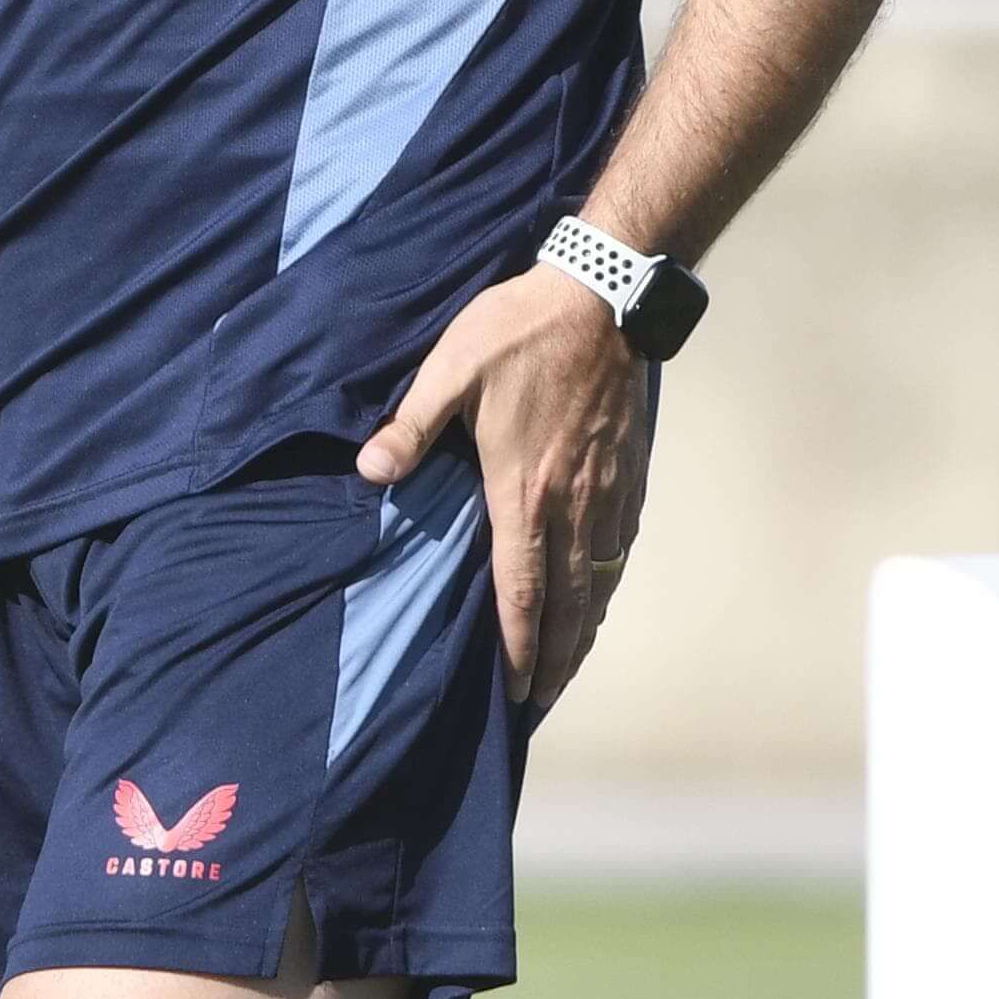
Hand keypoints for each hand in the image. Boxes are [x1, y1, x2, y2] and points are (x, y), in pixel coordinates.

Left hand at [359, 267, 648, 710]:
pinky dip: (609, 581)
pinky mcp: (629, 470)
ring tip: (570, 663)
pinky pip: (622, 544)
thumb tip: (370, 470)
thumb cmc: (520, 332)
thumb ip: (411, 426)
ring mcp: (607, 489)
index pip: (524, 590)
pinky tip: (601, 591)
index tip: (517, 691)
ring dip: (585, 629)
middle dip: (556, 659)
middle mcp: (573, 503)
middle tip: (541, 701)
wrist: (603, 297)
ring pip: (601, 578)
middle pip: (570, 603)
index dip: (520, 647)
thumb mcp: (449, 370)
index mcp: (525, 490)